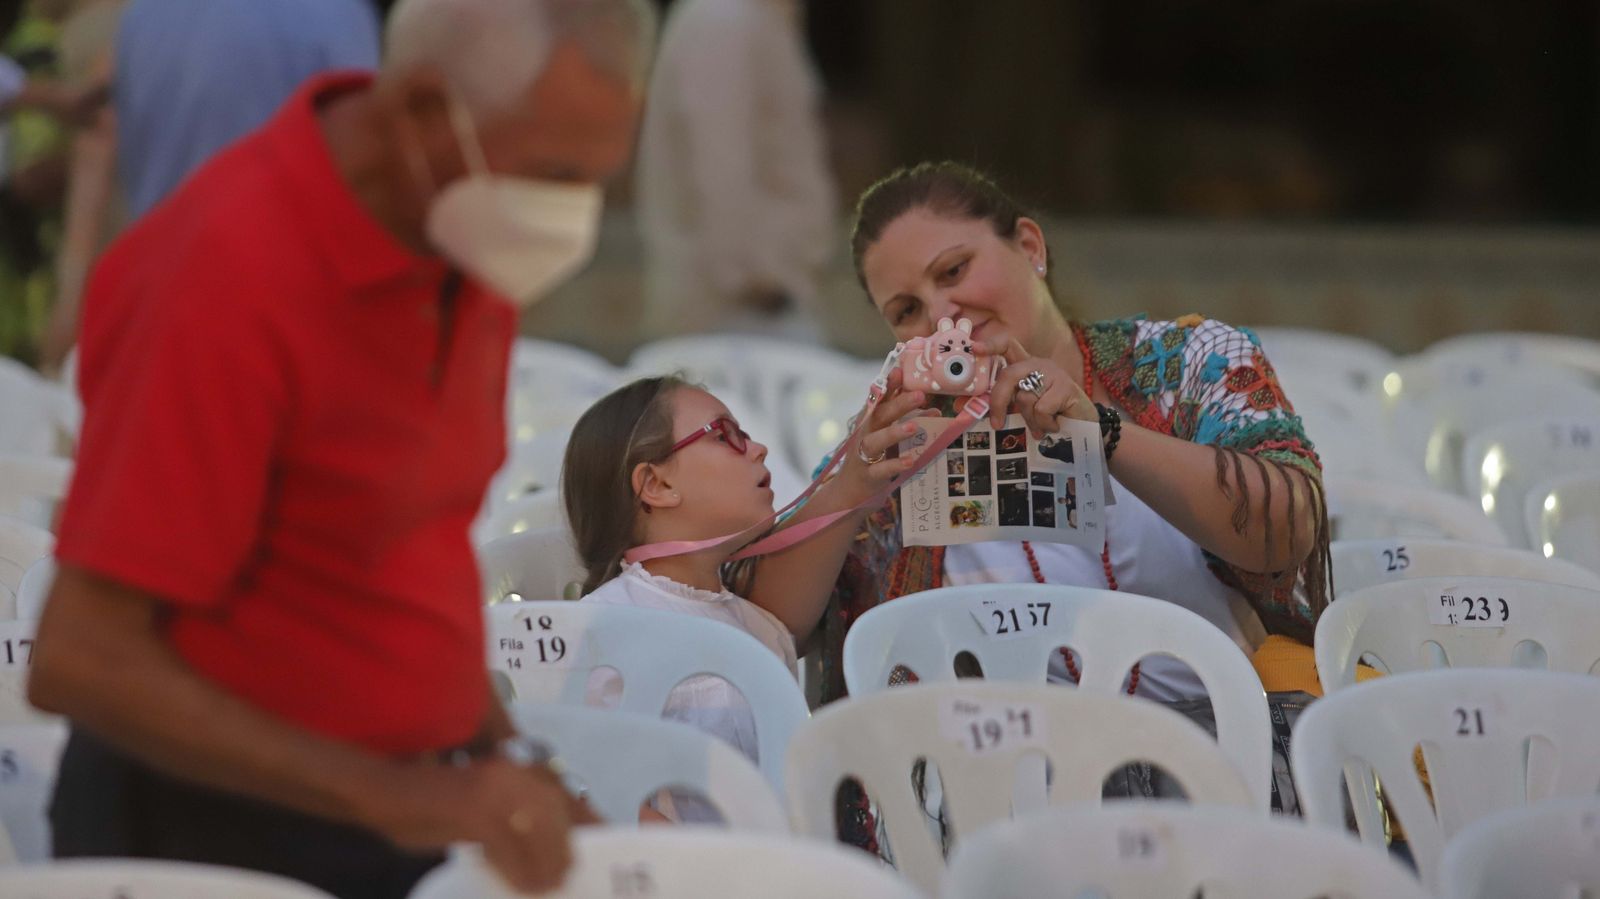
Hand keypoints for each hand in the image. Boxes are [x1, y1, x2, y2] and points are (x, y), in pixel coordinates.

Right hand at [363, 758, 580, 893]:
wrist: (380, 793)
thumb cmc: (423, 806)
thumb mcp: (473, 811)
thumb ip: (505, 823)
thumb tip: (538, 853)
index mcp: (510, 769)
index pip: (555, 797)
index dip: (576, 824)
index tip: (585, 851)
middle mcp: (507, 772)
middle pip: (552, 813)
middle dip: (562, 847)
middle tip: (566, 875)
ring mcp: (491, 788)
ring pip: (536, 829)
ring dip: (546, 861)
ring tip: (548, 886)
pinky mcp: (473, 809)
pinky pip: (508, 846)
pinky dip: (520, 869)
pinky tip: (524, 885)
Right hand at [835, 367, 936, 503]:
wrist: (850, 489)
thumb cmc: (874, 458)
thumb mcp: (888, 436)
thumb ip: (909, 421)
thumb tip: (934, 410)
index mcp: (871, 421)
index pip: (880, 399)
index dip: (889, 385)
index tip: (900, 370)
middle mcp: (865, 434)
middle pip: (880, 415)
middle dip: (899, 404)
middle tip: (920, 395)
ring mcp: (864, 455)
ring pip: (876, 441)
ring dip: (894, 432)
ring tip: (913, 427)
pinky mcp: (867, 475)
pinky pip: (881, 470)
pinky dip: (895, 465)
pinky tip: (910, 461)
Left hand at [986, 340, 1096, 437]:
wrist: (1085, 428)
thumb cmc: (1051, 416)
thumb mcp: (1023, 407)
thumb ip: (1002, 402)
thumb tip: (966, 405)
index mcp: (1027, 367)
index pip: (1009, 346)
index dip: (992, 345)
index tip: (975, 348)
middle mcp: (1039, 365)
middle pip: (1009, 375)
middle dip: (999, 401)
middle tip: (997, 424)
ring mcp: (1054, 374)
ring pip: (1025, 397)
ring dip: (1031, 420)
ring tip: (1043, 425)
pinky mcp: (1066, 387)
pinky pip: (1041, 409)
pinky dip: (1045, 424)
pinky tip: (1056, 425)